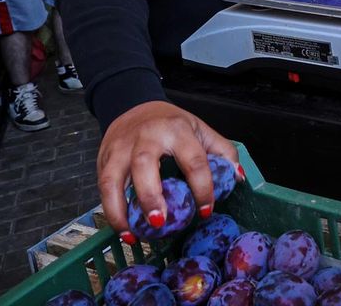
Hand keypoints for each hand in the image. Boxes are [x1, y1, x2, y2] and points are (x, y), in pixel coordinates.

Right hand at [97, 101, 239, 241]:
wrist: (134, 105)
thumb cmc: (171, 124)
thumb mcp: (201, 130)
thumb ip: (222, 152)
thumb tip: (238, 179)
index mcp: (176, 129)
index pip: (192, 159)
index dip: (202, 187)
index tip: (206, 210)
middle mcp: (146, 137)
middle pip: (144, 163)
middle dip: (151, 195)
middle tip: (160, 222)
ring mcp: (121, 147)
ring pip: (113, 178)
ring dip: (120, 210)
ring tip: (133, 235)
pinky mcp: (104, 158)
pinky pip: (102, 186)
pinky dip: (110, 211)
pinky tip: (123, 229)